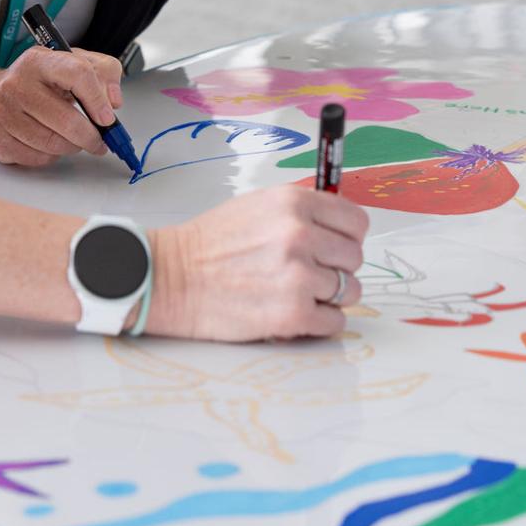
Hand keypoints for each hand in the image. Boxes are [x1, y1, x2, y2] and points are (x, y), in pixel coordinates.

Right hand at [0, 45, 124, 166]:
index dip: (98, 99)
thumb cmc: (37, 83)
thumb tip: (113, 100)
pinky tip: (48, 143)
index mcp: (39, 60)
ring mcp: (3, 112)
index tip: (108, 118)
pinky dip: (51, 156)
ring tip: (72, 139)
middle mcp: (16, 84)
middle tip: (99, 141)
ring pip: (54, 144)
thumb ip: (102, 72)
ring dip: (72, 147)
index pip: (77, 73)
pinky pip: (38, 158)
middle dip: (91, 137)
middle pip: (68, 120)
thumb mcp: (70, 63)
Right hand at [145, 186, 370, 341]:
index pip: (356, 222)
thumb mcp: (257, 207)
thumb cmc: (208, 245)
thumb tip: (339, 230)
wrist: (170, 278)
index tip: (335, 248)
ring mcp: (298, 275)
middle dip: (337, 269)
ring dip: (328, 297)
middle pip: (354, 258)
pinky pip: (335, 322)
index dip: (347, 238)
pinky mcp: (292, 314)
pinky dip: (319, 323)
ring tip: (296, 295)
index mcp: (293, 203)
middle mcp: (300, 235)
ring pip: (349, 291)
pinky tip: (294, 314)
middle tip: (309, 274)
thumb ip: (300, 214)